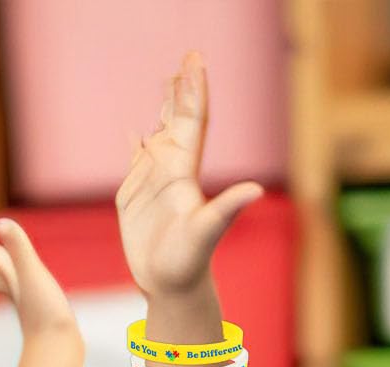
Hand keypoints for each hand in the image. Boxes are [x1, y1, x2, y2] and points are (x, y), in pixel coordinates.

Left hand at [0, 216, 80, 351]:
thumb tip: (0, 222)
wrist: (58, 348)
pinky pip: (28, 297)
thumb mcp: (31, 272)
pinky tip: (26, 295)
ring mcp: (29, 304)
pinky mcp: (42, 314)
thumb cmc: (45, 311)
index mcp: (14, 279)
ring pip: (9, 284)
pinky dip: (23, 290)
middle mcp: (18, 290)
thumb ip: (18, 248)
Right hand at [115, 52, 262, 301]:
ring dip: (162, 111)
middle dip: (181, 91)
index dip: (193, 92)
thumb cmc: (190, 263)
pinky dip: (134, 147)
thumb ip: (227, 209)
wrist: (172, 286)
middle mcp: (171, 174)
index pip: (192, 123)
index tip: (194, 61)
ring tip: (166, 82)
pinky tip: (134, 134)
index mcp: (185, 174)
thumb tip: (255, 191)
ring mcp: (153, 186)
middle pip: (177, 123)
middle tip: (186, 57)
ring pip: (158, 139)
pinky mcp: (134, 202)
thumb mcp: (208, 234)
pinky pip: (135, 165)